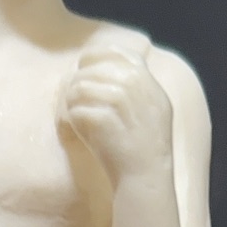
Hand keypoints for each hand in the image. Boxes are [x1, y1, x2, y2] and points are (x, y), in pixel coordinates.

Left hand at [60, 29, 173, 187]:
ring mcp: (116, 99)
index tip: (83, 68)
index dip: (92, 57)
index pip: (112, 51)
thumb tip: (102, 65)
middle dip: (79, 85)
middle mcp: (131, 83)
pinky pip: (72, 109)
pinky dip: (72, 121)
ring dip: (72, 103)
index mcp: (144, 77)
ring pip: (76, 87)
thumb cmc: (146, 143)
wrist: (145, 174)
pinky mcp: (100, 118)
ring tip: (82, 119)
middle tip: (79, 104)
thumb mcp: (155, 104)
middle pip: (88, 69)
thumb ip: (137, 81)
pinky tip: (83, 132)